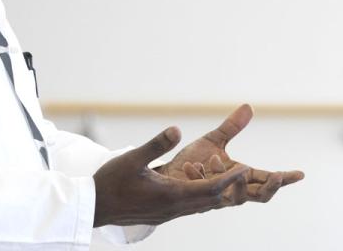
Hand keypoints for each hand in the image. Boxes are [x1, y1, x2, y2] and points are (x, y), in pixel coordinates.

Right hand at [93, 126, 248, 226]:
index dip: (229, 180)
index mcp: (170, 196)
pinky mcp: (161, 213)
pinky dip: (202, 195)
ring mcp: (168, 213)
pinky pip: (189, 205)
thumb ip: (156, 144)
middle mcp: (173, 208)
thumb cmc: (111, 182)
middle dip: (230, 188)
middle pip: (210, 200)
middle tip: (249, 174)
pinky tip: (203, 187)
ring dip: (217, 192)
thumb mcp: (133, 158)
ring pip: (201, 204)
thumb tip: (177, 129)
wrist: (93, 207)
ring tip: (232, 178)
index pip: (209, 190)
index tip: (246, 169)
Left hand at [156, 104, 304, 202]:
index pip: (267, 179)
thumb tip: (248, 106)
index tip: (301, 173)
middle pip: (261, 196)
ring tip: (220, 161)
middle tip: (276, 175)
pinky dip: (200, 176)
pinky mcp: (201, 200)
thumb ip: (232, 127)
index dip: (285, 179)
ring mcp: (218, 198)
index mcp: (241, 176)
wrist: (167, 174)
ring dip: (234, 181)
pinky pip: (206, 192)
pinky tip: (192, 164)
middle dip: (270, 187)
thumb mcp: (215, 140)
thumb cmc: (193, 160)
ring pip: (237, 199)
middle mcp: (233, 190)